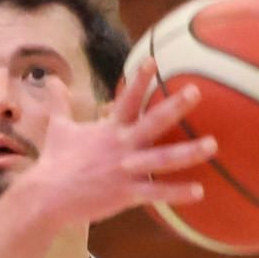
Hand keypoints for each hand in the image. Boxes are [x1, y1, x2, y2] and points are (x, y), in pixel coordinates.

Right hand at [20, 81, 217, 224]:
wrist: (46, 197)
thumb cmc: (54, 162)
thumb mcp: (58, 128)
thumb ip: (60, 102)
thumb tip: (51, 79)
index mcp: (108, 129)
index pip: (127, 99)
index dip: (140, 79)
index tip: (154, 60)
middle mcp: (121, 146)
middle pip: (152, 122)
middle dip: (175, 106)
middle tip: (196, 91)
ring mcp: (126, 170)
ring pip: (163, 159)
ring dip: (189, 152)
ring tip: (212, 145)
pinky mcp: (126, 193)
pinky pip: (157, 193)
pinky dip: (178, 193)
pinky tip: (200, 192)